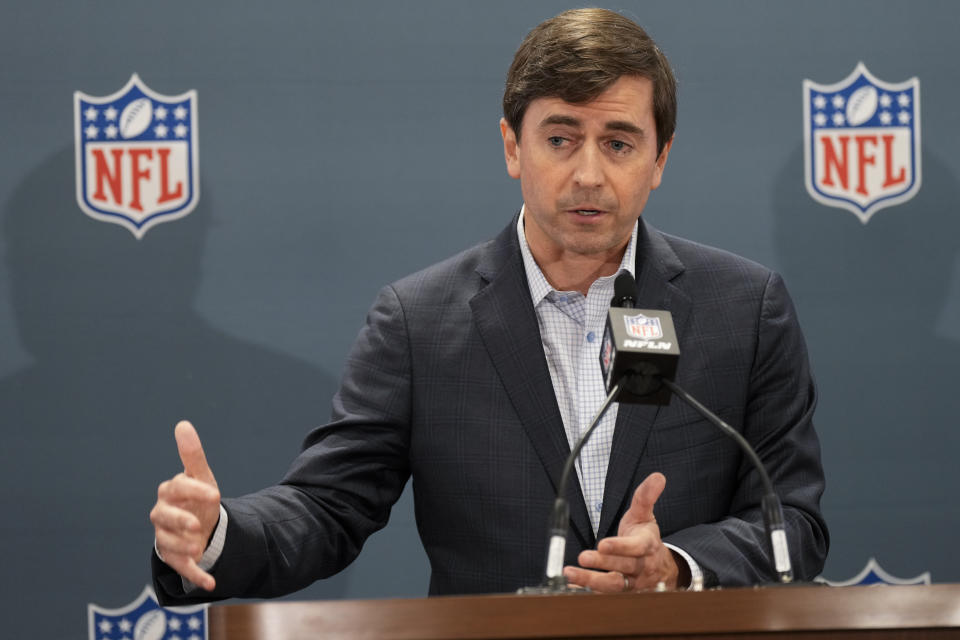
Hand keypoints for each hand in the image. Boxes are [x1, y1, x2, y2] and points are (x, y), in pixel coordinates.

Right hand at [149, 421, 220, 590]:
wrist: (198, 524)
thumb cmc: (197, 497)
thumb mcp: (200, 476)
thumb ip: (192, 454)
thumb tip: (183, 425)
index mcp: (170, 492)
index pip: (177, 489)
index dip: (194, 491)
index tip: (214, 493)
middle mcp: (163, 514)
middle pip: (164, 518)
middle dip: (180, 522)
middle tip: (198, 526)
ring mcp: (166, 537)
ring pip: (168, 543)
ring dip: (183, 547)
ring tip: (200, 548)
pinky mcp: (175, 556)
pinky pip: (182, 567)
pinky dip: (196, 575)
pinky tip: (211, 583)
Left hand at [563, 472, 682, 591]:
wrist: (662, 569)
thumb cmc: (647, 539)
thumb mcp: (645, 516)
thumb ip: (646, 497)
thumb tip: (657, 476)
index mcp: (647, 546)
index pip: (635, 547)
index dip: (620, 547)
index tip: (603, 544)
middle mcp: (641, 568)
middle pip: (622, 567)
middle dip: (602, 564)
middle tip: (582, 558)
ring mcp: (633, 584)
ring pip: (613, 586)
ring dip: (591, 581)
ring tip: (571, 574)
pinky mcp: (624, 595)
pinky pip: (606, 597)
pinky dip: (588, 592)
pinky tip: (571, 587)